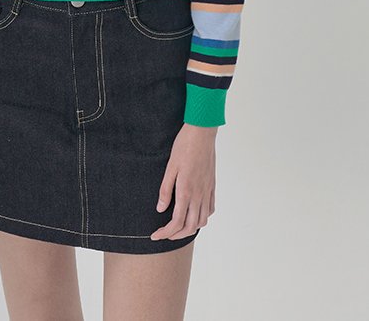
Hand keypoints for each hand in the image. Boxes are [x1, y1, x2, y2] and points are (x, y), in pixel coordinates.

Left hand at [150, 123, 216, 240]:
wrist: (202, 133)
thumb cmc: (184, 146)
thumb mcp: (170, 167)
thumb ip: (165, 190)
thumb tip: (160, 209)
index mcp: (186, 191)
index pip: (176, 222)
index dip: (165, 233)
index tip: (155, 235)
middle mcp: (199, 194)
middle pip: (190, 226)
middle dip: (176, 235)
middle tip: (164, 233)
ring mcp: (207, 190)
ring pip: (202, 220)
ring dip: (190, 228)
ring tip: (178, 227)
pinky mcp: (212, 185)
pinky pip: (210, 208)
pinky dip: (202, 217)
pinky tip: (194, 214)